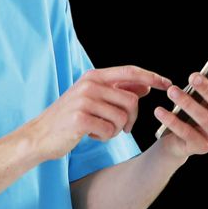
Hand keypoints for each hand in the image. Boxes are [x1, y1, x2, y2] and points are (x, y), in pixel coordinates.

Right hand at [23, 66, 170, 162]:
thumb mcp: (93, 98)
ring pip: (122, 117)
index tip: (168, 83)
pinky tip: (91, 135)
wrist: (39, 135)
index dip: (152, 76)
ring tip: (99, 129)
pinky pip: (110, 130)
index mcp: (93, 76)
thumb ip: (118, 89)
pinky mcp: (81, 119)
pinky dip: (105, 136)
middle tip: (122, 127)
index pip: (130, 71)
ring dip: (116, 129)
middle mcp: (89, 84)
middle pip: (131, 99)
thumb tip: (146, 84)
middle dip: (132, 117)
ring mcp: (84, 100)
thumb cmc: (69, 118)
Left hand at [154, 52, 207, 161]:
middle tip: (192, 76)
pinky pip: (187, 133)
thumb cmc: (189, 110)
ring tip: (171, 91)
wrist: (176, 139)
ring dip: (187, 103)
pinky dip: (173, 122)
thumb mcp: (198, 95)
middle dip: (207, 89)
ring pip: (204, 118)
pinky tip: (160, 111)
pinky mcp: (201, 147)